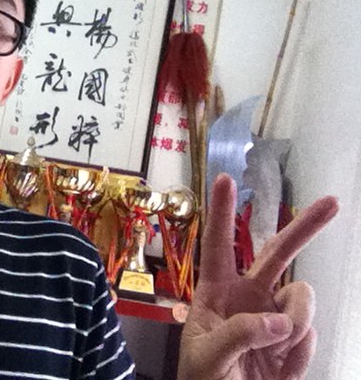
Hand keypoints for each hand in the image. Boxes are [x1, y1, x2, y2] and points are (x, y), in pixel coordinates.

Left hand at [178, 174, 338, 379]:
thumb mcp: (206, 357)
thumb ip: (237, 334)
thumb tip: (276, 320)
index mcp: (216, 293)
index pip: (218, 245)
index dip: (220, 212)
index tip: (224, 178)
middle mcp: (248, 297)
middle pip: (279, 254)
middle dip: (305, 228)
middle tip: (333, 203)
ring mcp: (274, 318)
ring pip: (303, 297)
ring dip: (296, 322)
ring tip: (275, 350)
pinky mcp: (295, 342)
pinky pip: (310, 336)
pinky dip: (299, 355)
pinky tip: (280, 370)